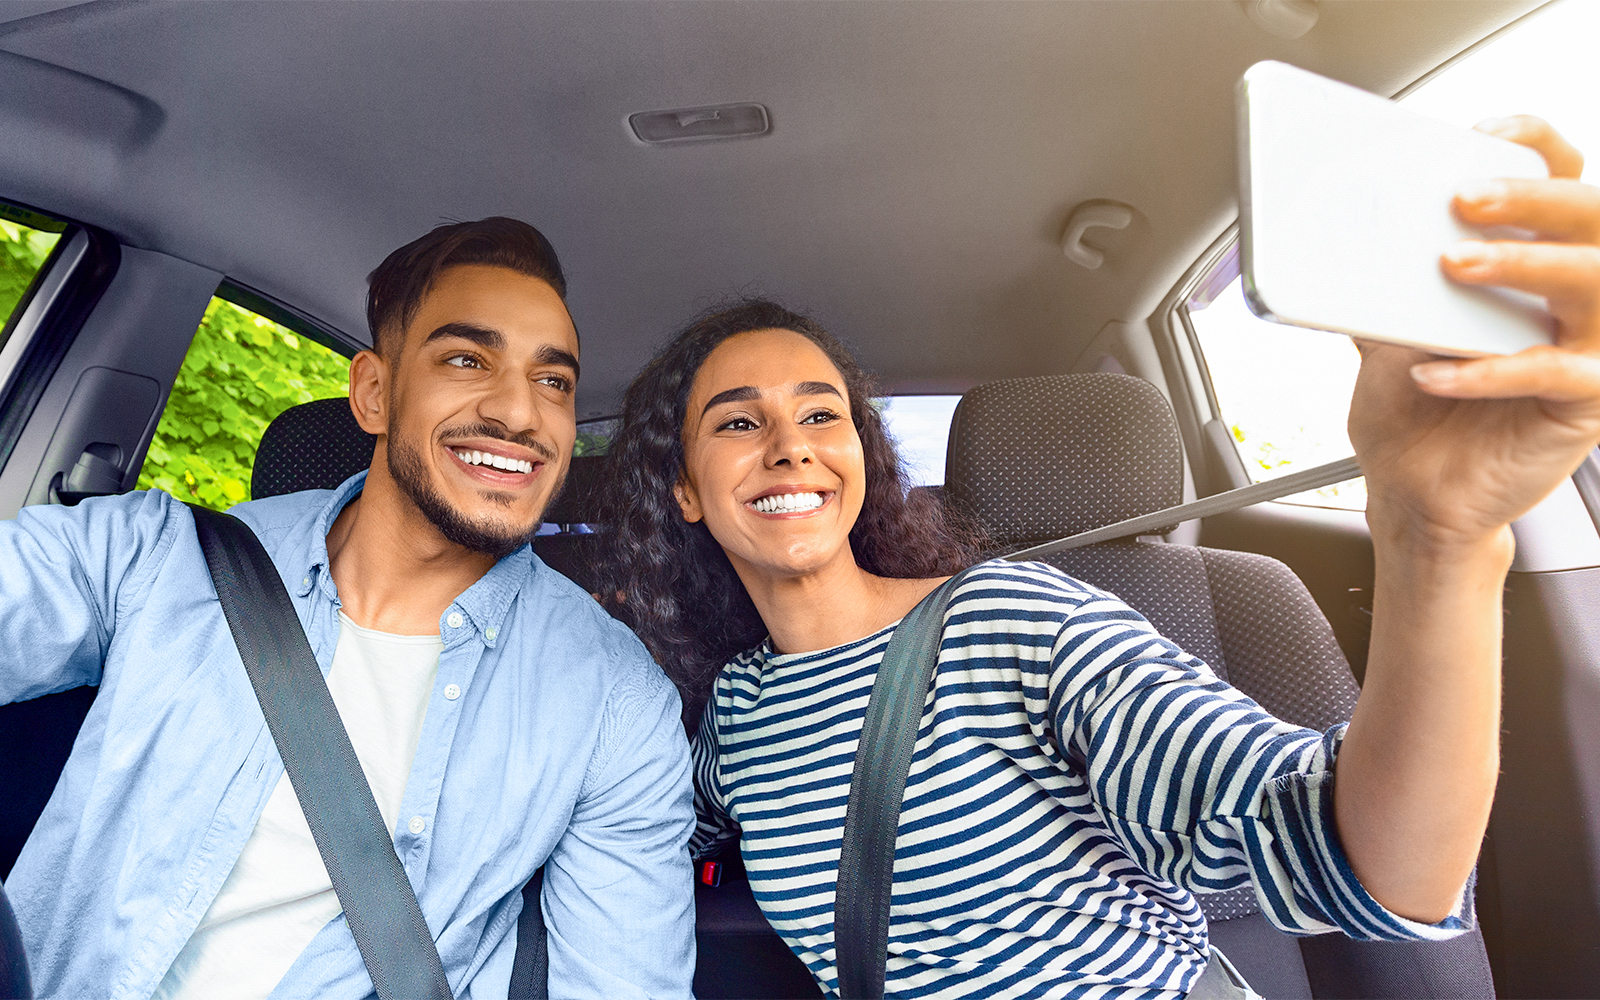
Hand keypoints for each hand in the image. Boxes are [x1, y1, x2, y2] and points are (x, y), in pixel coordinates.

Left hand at [1349, 116, 1599, 549]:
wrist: (1412, 493)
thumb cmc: (1411, 411)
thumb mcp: (1385, 329)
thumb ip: (1381, 280)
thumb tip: (1339, 231)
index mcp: (1535, 263)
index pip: (1561, 180)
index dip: (1535, 148)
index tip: (1484, 135)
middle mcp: (1576, 297)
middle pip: (1590, 218)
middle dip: (1531, 198)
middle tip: (1466, 197)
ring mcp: (1592, 347)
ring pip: (1593, 283)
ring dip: (1523, 265)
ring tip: (1454, 266)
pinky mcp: (1586, 404)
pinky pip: (1553, 373)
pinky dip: (1488, 369)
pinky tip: (1432, 371)